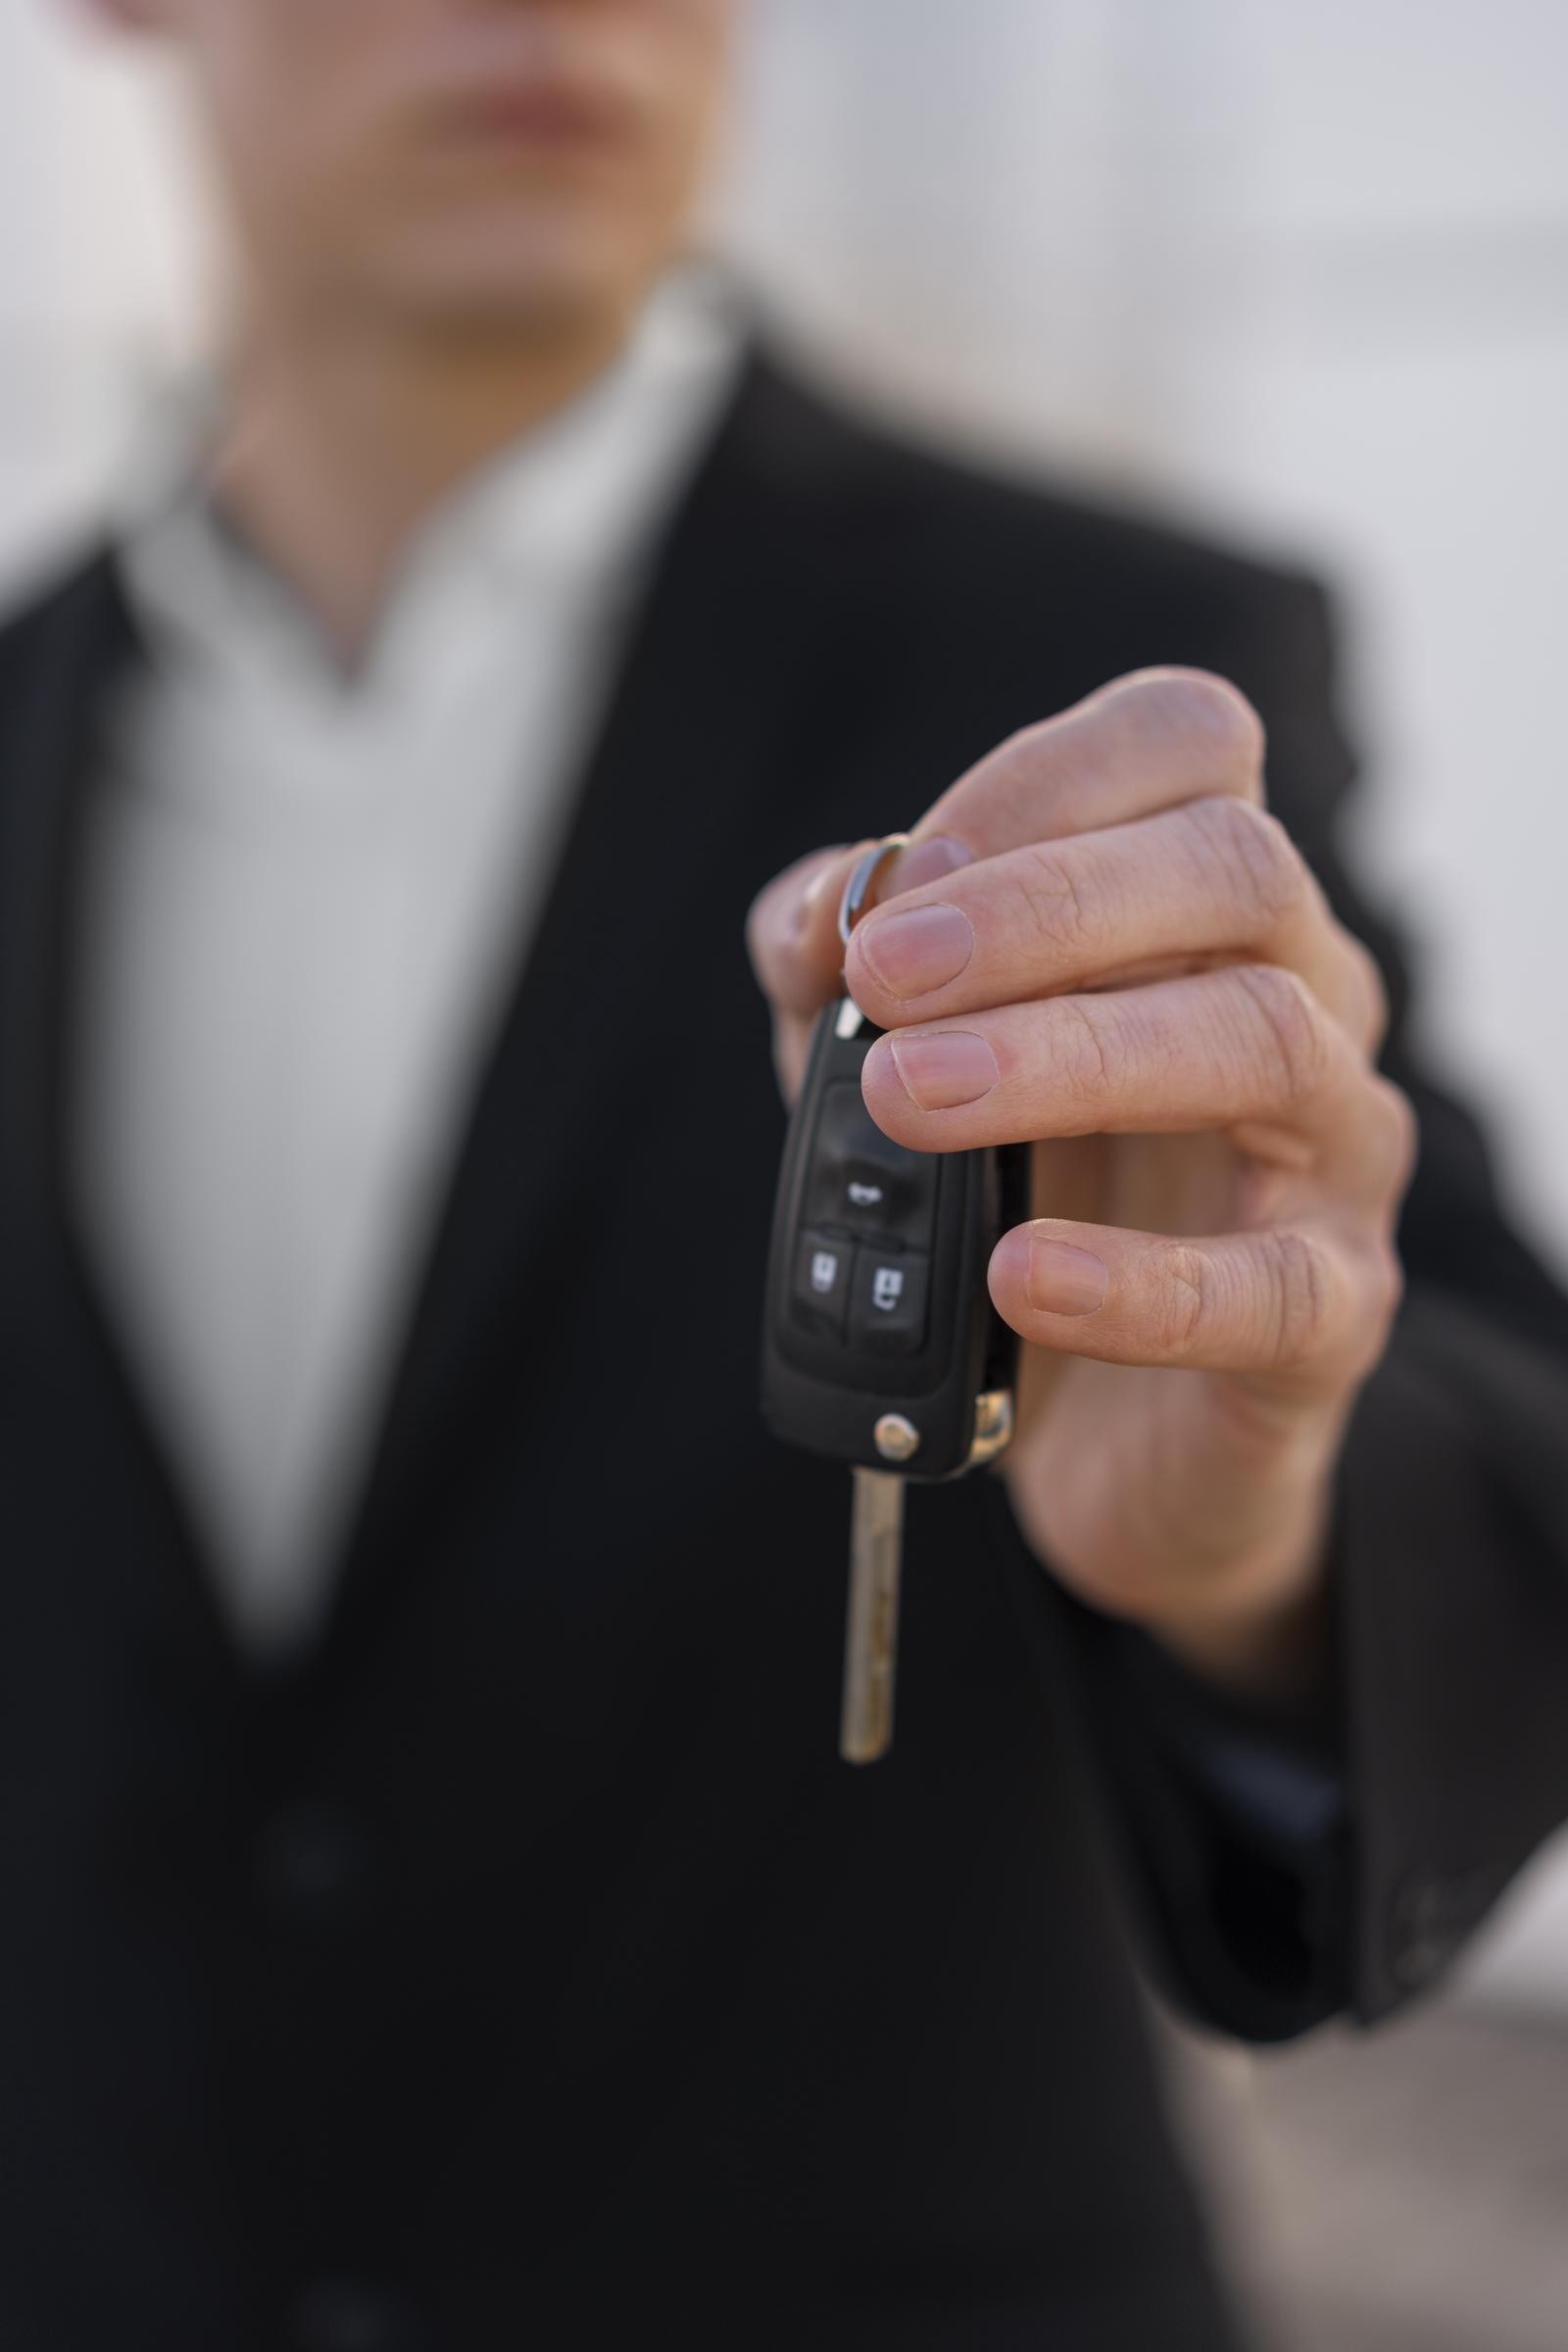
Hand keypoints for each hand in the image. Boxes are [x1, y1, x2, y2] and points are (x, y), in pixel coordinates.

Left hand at [746, 671, 1416, 1703]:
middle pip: (1234, 865)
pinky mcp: (1334, 1307)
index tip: (902, 887)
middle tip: (888, 980)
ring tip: (917, 1099)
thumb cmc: (1016, 1198)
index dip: (1043, 784)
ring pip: (1264, 1037)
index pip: (1187, 743)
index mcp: (1201, 900)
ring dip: (1071, 1053)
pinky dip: (1141, 1280)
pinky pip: (1275, 1283)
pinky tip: (1021, 1277)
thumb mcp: (897, 1060)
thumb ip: (841, 976)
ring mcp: (1336, 1146)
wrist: (1107, 1430)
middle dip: (1044, 906)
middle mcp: (1302, 987)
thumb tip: (816, 917)